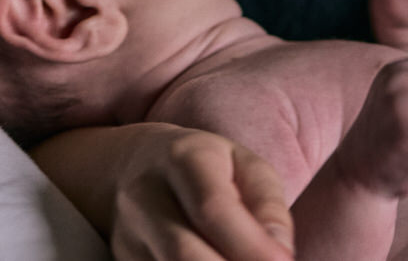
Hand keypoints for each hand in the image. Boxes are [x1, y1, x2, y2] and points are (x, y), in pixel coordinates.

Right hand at [110, 124, 295, 260]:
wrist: (133, 167)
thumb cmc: (207, 168)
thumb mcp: (245, 167)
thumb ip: (268, 207)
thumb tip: (280, 256)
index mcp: (182, 158)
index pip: (213, 208)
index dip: (250, 245)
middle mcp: (144, 195)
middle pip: (183, 253)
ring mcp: (127, 234)